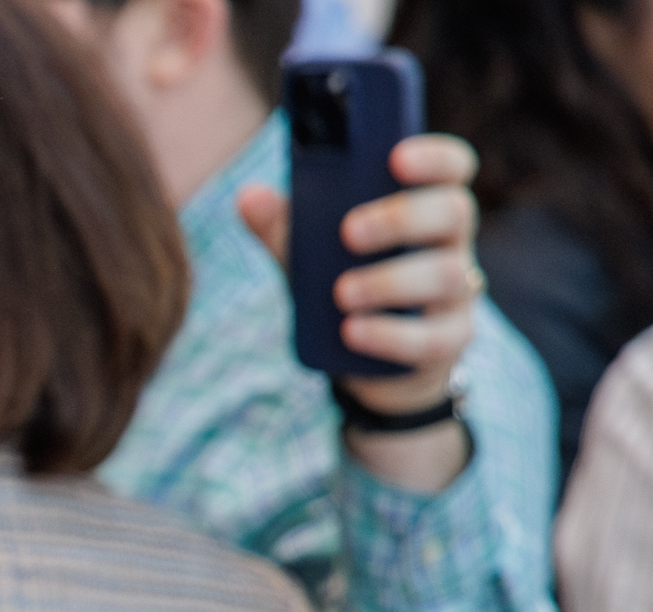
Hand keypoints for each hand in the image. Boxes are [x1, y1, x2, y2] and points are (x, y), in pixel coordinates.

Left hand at [238, 133, 482, 487]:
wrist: (360, 360)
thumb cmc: (341, 287)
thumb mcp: (309, 256)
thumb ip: (283, 227)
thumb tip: (249, 196)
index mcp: (425, 208)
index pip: (451, 168)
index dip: (434, 158)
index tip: (395, 157)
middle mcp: (452, 243)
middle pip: (454, 212)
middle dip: (402, 218)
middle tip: (348, 233)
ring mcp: (457, 293)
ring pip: (446, 276)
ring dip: (390, 281)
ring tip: (342, 293)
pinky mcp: (449, 341)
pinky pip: (432, 337)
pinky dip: (389, 335)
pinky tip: (352, 332)